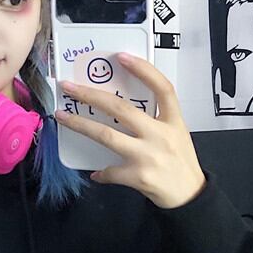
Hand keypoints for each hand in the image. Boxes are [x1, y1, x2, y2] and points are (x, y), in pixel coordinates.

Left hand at [54, 53, 206, 208]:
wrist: (190, 196)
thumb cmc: (180, 162)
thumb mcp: (177, 134)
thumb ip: (156, 120)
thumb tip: (120, 109)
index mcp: (174, 121)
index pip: (163, 88)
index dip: (143, 70)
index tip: (121, 57)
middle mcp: (161, 135)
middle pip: (122, 108)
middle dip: (92, 95)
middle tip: (69, 87)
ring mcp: (148, 155)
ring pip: (108, 135)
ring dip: (81, 125)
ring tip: (63, 116)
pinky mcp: (138, 176)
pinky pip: (110, 171)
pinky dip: (101, 172)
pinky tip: (95, 173)